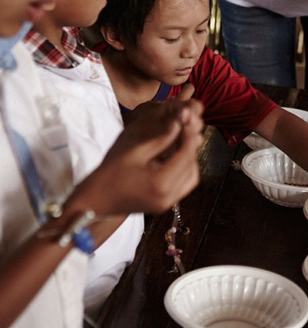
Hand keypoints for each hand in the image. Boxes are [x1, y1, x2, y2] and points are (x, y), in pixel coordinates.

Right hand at [70, 98, 203, 216]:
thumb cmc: (109, 174)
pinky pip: (184, 186)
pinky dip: (184, 171)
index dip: (188, 136)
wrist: (95, 201)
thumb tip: (179, 125)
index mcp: (161, 183)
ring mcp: (167, 203)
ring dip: (190, 159)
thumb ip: (160, 140)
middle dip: (190, 146)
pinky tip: (176, 158)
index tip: (184, 122)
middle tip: (184, 130)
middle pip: (192, 166)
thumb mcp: (135, 152)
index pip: (186, 155)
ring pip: (192, 177)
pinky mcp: (164, 205)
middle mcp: (168, 197)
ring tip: (180, 142)